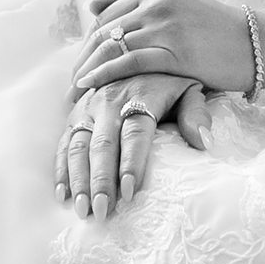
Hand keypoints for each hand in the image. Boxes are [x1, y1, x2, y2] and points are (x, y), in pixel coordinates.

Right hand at [53, 69, 208, 219]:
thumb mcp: (189, 89)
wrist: (138, 52)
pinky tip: (63, 194)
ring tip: (83, 210)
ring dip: (79, 180)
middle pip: (103, 145)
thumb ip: (196, 114)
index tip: (129, 192)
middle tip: (102, 211)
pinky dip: (61, 169)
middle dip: (100, 181)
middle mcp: (109, 101)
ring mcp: (88, 108)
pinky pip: (64, 143)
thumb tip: (203, 143)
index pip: (135, 133)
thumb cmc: (170, 79)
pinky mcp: (75, 115)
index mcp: (139, 96)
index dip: (131, 163)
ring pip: (79, 146)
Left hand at [72, 0, 261, 102]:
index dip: (87, 42)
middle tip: (69, 82)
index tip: (78, 64)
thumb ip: (136, 0)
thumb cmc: (215, 29)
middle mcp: (156, 1)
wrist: (256, 43)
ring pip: (111, 45)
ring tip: (74, 90)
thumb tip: (91, 6)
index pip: (105, 14)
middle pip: (103, 30)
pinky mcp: (175, 50)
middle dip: (82, 58)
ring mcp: (165, 25)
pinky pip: (128, 62)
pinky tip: (90, 85)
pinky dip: (104, 74)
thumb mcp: (176, 2)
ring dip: (87, 69)